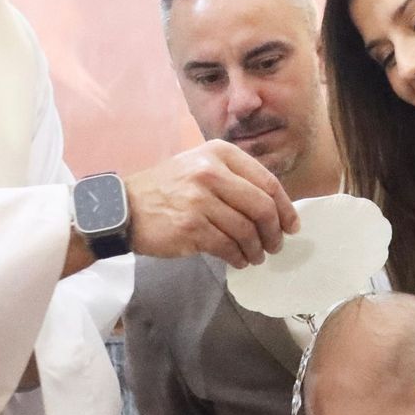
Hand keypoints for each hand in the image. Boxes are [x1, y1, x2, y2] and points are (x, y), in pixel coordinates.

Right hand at [123, 140, 299, 266]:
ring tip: (256, 256)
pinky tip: (239, 260)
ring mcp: (200, 200)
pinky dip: (239, 257)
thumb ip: (235, 179)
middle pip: (262, 207)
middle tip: (276, 245)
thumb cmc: (167, 189)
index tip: (291, 225)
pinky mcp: (191, 227)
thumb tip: (274, 208)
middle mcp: (212, 172)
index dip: (285, 207)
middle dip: (275, 231)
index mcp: (220, 154)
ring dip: (257, 248)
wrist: (123, 207)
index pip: (268, 182)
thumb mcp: (200, 166)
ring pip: (247, 231)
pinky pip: (228, 247)